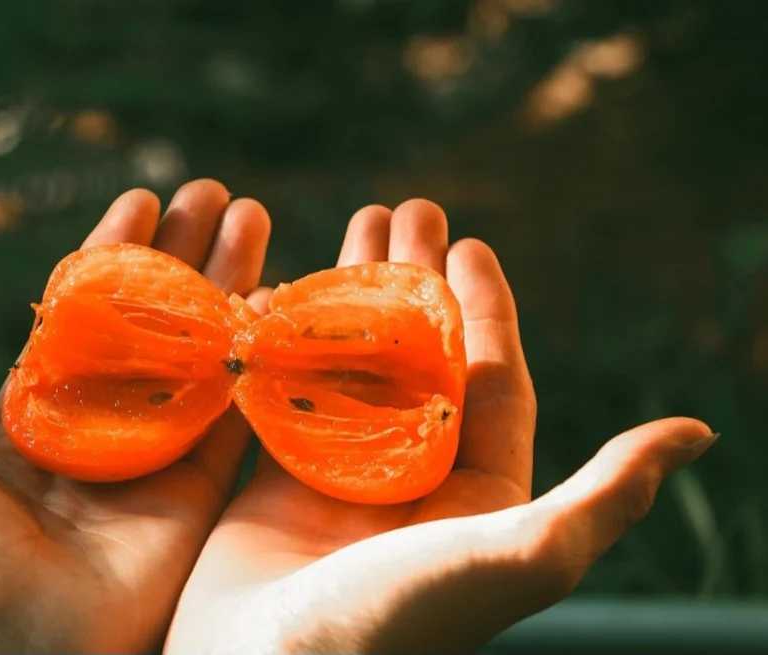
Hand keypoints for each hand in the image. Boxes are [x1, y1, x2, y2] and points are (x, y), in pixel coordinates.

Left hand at [0, 179, 271, 653]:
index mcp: (29, 418)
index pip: (82, 316)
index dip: (111, 254)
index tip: (141, 198)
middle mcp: (98, 433)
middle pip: (153, 323)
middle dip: (184, 255)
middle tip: (215, 193)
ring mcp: (153, 462)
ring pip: (202, 356)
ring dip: (230, 285)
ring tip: (254, 216)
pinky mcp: (198, 496)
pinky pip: (236, 417)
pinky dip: (256, 361)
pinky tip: (276, 297)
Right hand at [165, 200, 716, 654]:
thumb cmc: (395, 621)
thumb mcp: (520, 555)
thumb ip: (606, 495)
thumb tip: (700, 433)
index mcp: (475, 495)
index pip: (491, 379)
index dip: (485, 307)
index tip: (468, 241)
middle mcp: (408, 480)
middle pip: (417, 356)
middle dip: (412, 280)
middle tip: (401, 211)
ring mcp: (337, 475)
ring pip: (350, 363)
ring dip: (349, 295)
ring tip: (344, 231)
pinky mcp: (272, 477)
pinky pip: (285, 392)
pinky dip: (284, 340)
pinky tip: (276, 290)